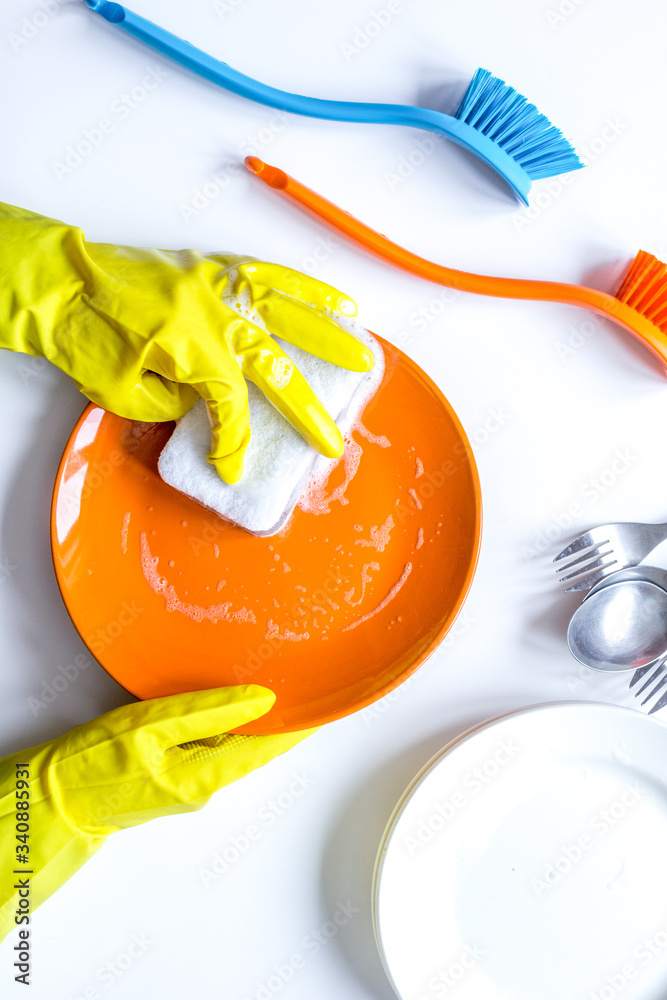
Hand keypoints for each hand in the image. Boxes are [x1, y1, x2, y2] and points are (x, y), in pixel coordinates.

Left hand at [0, 203, 373, 481]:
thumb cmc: (84, 335)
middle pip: (274, 364)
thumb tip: (213, 406)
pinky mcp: (210, 266)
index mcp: (188, 343)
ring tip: (362, 352)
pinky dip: (303, 287)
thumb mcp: (124, 392)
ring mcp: (214, 282)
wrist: (59, 282)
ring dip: (327, 334)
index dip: (235, 441)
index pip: (230, 403)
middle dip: (306, 408)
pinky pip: (266, 274)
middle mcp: (211, 309)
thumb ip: (176, 404)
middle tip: (331, 439)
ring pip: (286, 308)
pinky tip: (331, 300)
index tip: (233, 465)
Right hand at [0, 686, 310, 941]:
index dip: (300, 725)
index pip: (269, 747)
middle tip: (306, 684)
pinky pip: (213, 750)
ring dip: (256, 723)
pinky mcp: (175, 779)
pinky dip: (230, 729)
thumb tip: (261, 700)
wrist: (56, 800)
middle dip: (283, 720)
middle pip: (257, 748)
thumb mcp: (152, 726)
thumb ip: (210, 711)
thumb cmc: (94, 764)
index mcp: (205, 775)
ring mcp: (190, 786)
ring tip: (279, 690)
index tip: (326, 703)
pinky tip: (232, 708)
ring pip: (235, 748)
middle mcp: (205, 787)